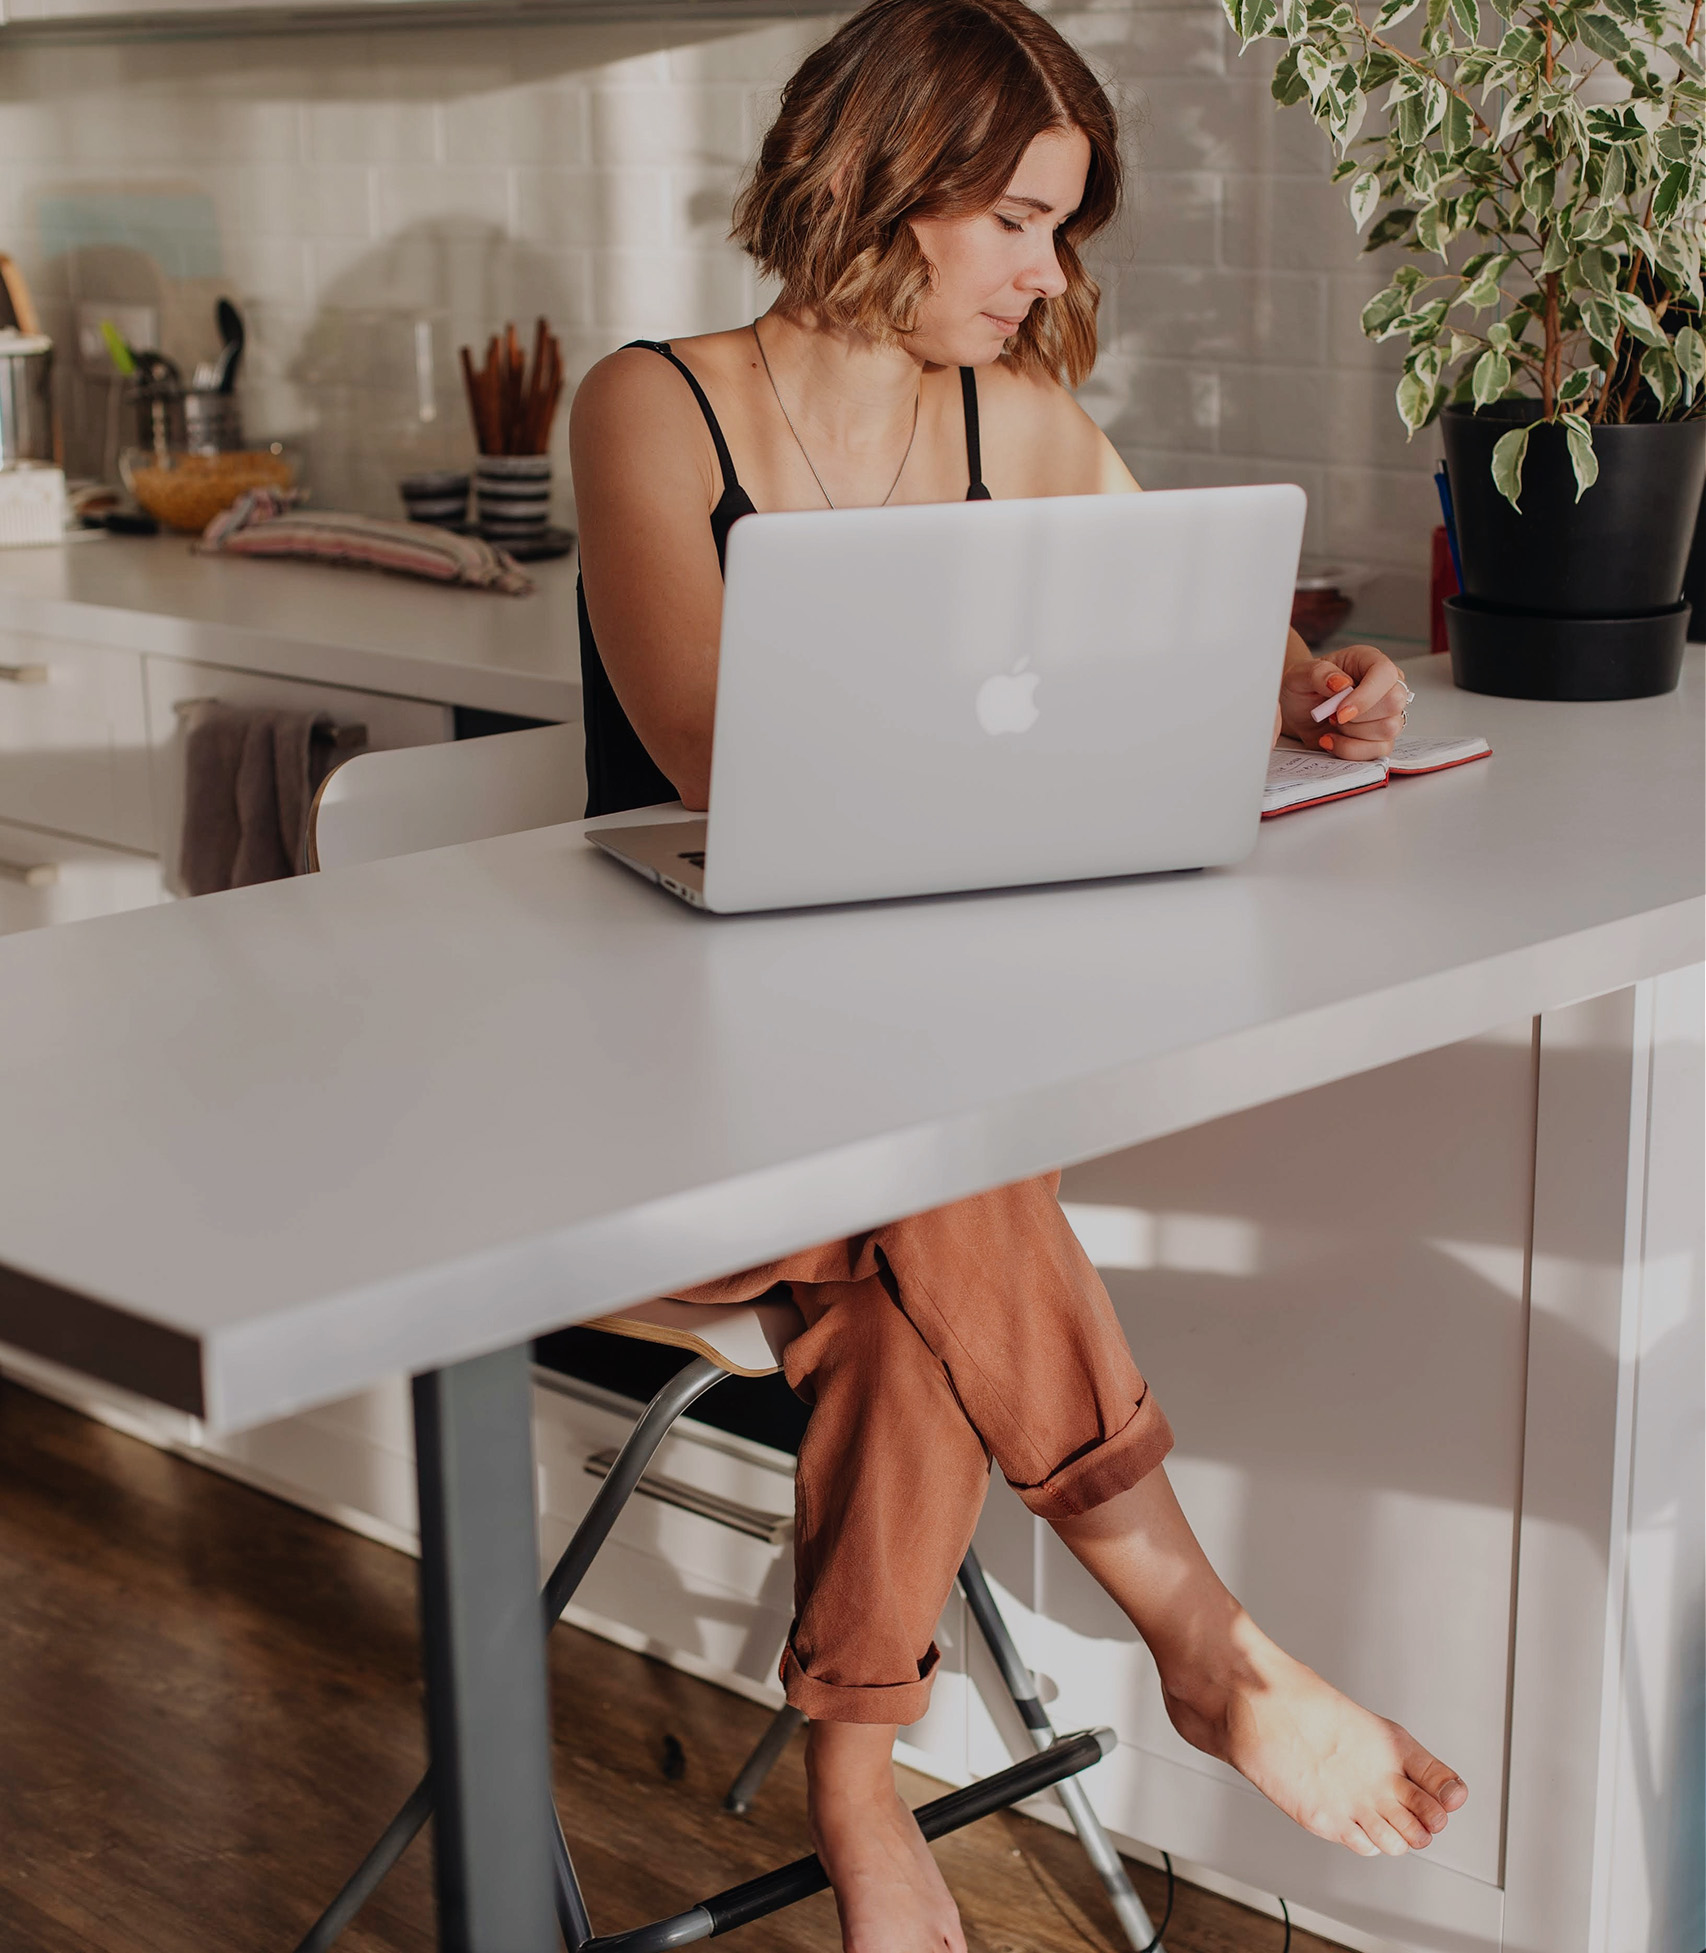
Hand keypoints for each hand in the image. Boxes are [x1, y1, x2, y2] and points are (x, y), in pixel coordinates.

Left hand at [1278, 643, 1410, 759]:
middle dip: (1358, 717)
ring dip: (1353, 733)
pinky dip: (1351, 750)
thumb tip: (1342, 683)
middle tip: (1333, 715)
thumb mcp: (1300, 674)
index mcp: (1370, 661)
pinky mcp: (1381, 738)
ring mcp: (1387, 713)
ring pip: (1389, 729)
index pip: (1385, 673)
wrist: (1298, 712)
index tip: (1340, 711)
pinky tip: (1333, 740)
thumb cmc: (1304, 688)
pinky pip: (1379, 750)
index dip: (1366, 695)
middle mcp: (1385, 686)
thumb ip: (1318, 673)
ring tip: (1333, 724)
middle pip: (1394, 703)